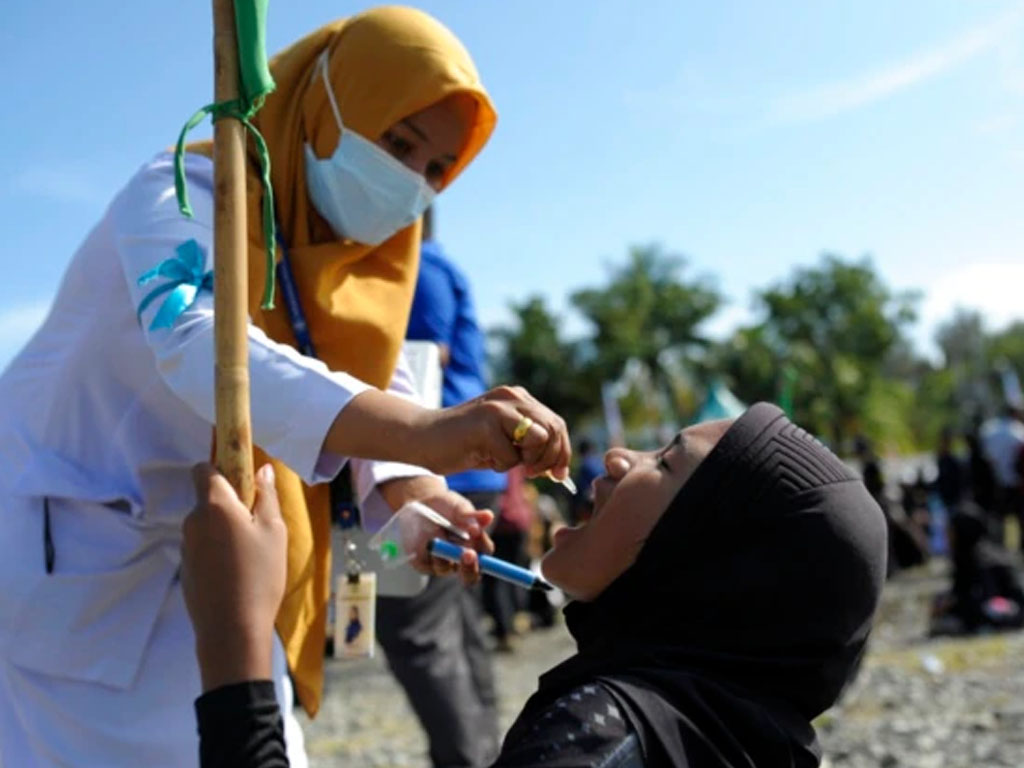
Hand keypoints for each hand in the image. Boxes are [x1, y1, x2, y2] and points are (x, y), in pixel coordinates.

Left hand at [181, 463, 286, 691]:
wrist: (232, 629)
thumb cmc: (260, 575)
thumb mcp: (274, 532)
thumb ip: (267, 496)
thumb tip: (263, 469)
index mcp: (215, 505)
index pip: (203, 469)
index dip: (221, 468)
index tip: (243, 482)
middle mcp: (193, 521)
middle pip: (208, 499)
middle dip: (230, 504)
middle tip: (258, 526)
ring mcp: (186, 546)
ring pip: (207, 525)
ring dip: (225, 530)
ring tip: (251, 555)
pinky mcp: (186, 569)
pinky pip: (203, 548)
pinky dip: (218, 552)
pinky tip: (238, 574)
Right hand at [324, 386, 571, 479]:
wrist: (422, 438)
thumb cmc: (464, 445)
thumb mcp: (504, 443)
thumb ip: (530, 447)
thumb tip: (559, 468)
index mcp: (518, 398)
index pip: (555, 423)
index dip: (562, 451)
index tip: (559, 474)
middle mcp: (511, 397)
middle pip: (553, 430)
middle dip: (549, 459)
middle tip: (532, 474)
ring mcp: (499, 408)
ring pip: (539, 439)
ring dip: (525, 461)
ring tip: (501, 461)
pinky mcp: (486, 423)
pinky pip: (511, 456)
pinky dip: (500, 466)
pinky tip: (481, 457)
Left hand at [377, 476, 494, 584]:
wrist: (421, 504)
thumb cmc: (447, 507)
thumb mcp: (459, 507)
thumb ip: (471, 515)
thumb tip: (489, 516)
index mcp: (476, 550)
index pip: (486, 562)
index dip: (486, 556)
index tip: (478, 535)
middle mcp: (461, 561)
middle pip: (470, 576)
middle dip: (469, 566)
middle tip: (468, 553)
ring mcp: (442, 564)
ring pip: (445, 567)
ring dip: (443, 550)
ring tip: (437, 528)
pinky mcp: (423, 564)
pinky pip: (426, 562)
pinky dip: (426, 547)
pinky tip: (425, 535)